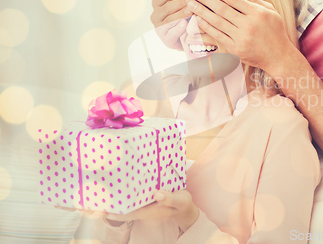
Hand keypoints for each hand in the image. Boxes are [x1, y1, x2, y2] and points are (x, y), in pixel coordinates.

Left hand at [57, 190, 198, 232]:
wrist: (181, 206)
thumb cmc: (179, 203)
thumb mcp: (179, 200)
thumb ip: (169, 198)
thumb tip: (156, 194)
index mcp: (142, 210)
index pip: (117, 210)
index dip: (101, 208)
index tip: (86, 205)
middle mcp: (133, 207)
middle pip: (106, 208)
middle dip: (89, 205)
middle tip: (68, 200)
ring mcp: (132, 202)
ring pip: (108, 202)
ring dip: (91, 199)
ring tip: (71, 193)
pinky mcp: (133, 196)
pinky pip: (114, 196)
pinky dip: (101, 193)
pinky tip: (90, 186)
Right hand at [151, 0, 192, 50]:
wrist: (184, 35)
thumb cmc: (181, 12)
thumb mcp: (178, 0)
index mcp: (157, 4)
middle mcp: (155, 16)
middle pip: (167, 7)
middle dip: (180, 3)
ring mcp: (159, 28)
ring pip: (169, 20)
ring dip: (180, 14)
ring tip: (191, 11)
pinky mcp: (166, 40)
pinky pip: (171, 34)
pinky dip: (178, 29)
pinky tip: (185, 24)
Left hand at [186, 0, 297, 73]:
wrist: (278, 56)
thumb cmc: (275, 32)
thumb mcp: (271, 11)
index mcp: (257, 13)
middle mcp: (248, 25)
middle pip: (222, 9)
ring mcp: (241, 38)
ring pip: (217, 22)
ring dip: (202, 12)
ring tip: (191, 4)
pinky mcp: (236, 49)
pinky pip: (218, 36)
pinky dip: (207, 27)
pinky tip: (198, 20)